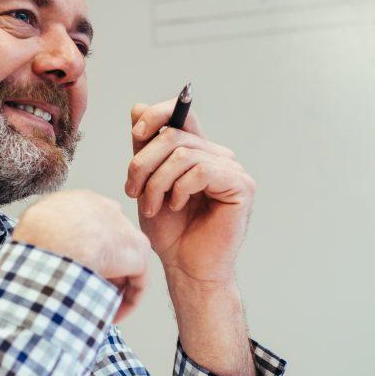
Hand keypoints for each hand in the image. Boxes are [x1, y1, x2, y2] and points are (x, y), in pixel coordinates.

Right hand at [12, 189, 153, 321]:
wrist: (52, 242)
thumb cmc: (33, 240)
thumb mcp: (31, 229)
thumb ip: (44, 236)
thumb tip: (37, 254)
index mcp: (80, 202)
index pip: (89, 227)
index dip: (82, 255)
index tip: (71, 276)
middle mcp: (105, 209)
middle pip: (109, 244)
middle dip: (102, 271)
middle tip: (86, 296)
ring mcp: (124, 228)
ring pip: (123, 264)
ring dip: (113, 289)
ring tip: (99, 312)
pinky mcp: (137, 251)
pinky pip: (137, 280)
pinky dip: (127, 301)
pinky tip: (112, 318)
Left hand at [124, 97, 254, 286]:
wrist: (186, 268)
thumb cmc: (169, 231)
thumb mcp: (147, 183)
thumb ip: (145, 148)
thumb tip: (138, 107)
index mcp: (198, 151)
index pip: (182, 113)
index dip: (157, 115)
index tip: (136, 134)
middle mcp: (218, 156)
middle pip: (174, 135)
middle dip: (144, 162)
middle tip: (132, 191)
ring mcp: (233, 170)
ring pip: (184, 154)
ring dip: (157, 181)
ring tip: (151, 206)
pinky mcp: (242, 186)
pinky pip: (202, 171)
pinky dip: (181, 188)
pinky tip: (176, 206)